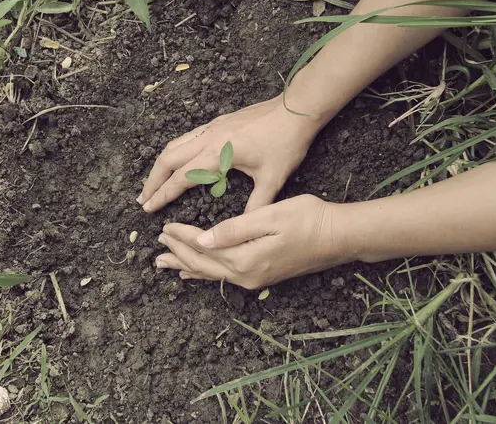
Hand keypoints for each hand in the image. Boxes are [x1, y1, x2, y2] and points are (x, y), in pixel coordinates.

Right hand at [137, 96, 319, 212]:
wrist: (296, 109)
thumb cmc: (286, 142)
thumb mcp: (272, 179)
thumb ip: (256, 205)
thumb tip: (243, 229)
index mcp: (217, 154)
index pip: (180, 178)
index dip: (162, 194)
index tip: (148, 208)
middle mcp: (208, 138)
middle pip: (168, 159)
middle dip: (153, 180)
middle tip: (142, 199)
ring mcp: (212, 127)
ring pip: (175, 145)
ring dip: (161, 164)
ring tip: (153, 181)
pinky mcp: (219, 122)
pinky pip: (187, 137)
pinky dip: (175, 151)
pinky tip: (178, 160)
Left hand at [155, 195, 347, 288]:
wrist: (338, 237)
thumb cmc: (307, 219)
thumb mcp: (269, 217)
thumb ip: (234, 230)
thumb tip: (203, 241)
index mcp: (245, 258)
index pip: (204, 247)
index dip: (183, 236)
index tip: (165, 225)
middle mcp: (246, 275)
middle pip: (202, 265)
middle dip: (178, 252)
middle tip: (157, 242)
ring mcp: (254, 278)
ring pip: (211, 273)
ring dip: (186, 266)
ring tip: (164, 263)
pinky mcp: (262, 276)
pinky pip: (224, 277)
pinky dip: (205, 273)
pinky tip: (194, 274)